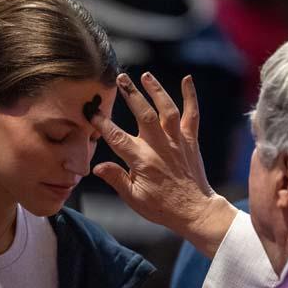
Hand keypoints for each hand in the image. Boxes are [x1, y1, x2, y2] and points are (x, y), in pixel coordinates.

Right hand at [91, 72, 236, 257]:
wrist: (195, 211)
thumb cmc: (162, 207)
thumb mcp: (134, 198)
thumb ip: (116, 179)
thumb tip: (96, 166)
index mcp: (142, 160)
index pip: (117, 137)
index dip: (102, 123)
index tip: (91, 112)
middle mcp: (159, 146)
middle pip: (144, 114)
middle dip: (131, 94)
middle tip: (120, 78)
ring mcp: (177, 141)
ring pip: (167, 110)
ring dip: (157, 90)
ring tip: (145, 76)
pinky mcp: (191, 141)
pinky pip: (192, 114)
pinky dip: (191, 96)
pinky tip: (186, 79)